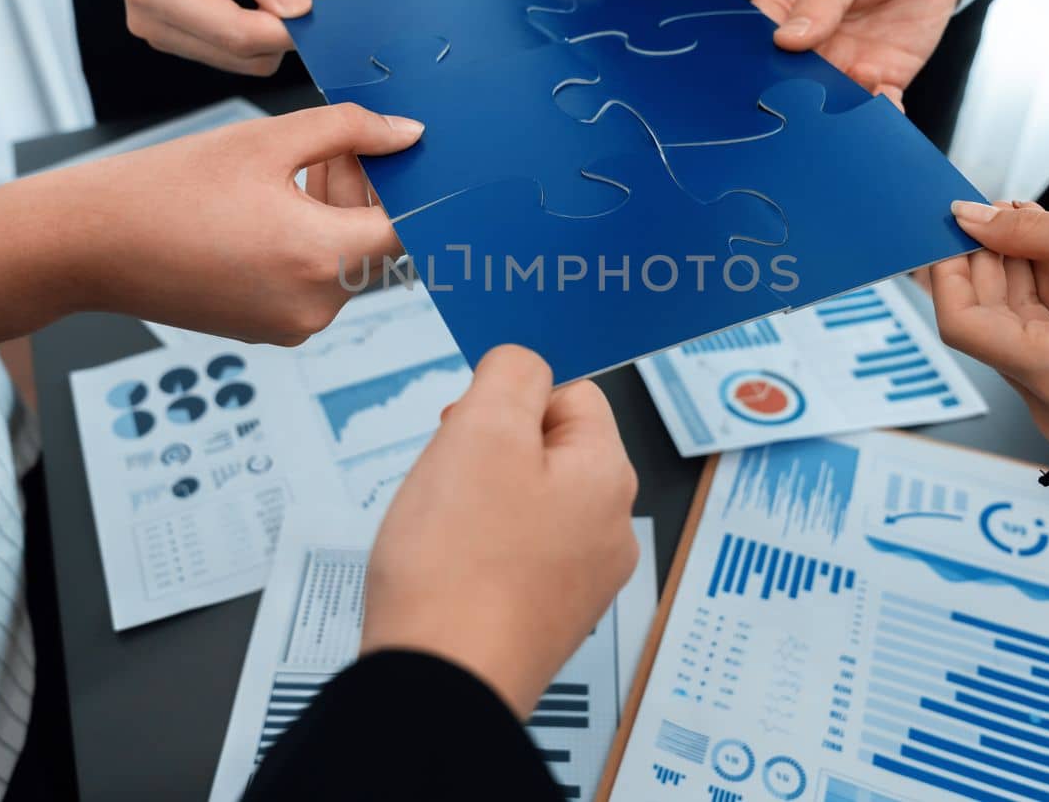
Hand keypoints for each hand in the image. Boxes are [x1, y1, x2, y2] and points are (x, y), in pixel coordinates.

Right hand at [20, 103, 422, 343]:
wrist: (90, 244)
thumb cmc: (169, 188)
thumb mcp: (268, 141)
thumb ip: (349, 131)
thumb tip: (407, 133)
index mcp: (321, 260)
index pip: (407, 228)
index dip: (406, 185)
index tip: (392, 152)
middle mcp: (315, 306)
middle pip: (376, 246)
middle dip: (365, 192)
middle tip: (333, 146)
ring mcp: (292, 325)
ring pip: (344, 263)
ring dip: (335, 215)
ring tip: (293, 170)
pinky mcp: (269, 329)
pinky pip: (312, 282)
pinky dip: (308, 244)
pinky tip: (271, 207)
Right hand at [74, 0, 333, 73]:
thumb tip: (299, 11)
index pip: (235, 34)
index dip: (286, 30)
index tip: (324, 6)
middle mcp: (152, 22)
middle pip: (243, 53)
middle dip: (287, 23)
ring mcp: (165, 35)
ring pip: (247, 58)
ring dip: (279, 23)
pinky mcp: (183, 39)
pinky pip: (239, 49)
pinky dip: (266, 24)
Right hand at [361, 347, 639, 715]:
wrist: (438, 685)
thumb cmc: (457, 564)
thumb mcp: (482, 430)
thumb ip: (510, 374)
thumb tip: (523, 363)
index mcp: (608, 475)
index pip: (571, 393)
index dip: (511, 399)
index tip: (468, 427)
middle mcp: (609, 529)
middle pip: (547, 450)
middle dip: (489, 453)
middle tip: (448, 482)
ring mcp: (581, 580)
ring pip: (525, 504)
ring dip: (479, 503)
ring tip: (442, 532)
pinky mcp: (545, 619)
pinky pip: (513, 557)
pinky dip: (477, 553)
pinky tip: (447, 571)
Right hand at [753, 0, 965, 105]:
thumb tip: (786, 39)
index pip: (759, 39)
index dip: (759, 63)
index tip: (771, 80)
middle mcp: (812, 36)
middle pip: (792, 79)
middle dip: (800, 97)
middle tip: (815, 103)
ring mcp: (846, 56)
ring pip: (832, 98)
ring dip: (841, 112)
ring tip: (855, 111)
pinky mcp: (884, 70)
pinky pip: (876, 102)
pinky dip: (881, 113)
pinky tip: (887, 109)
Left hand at [930, 201, 1048, 445]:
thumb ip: (1031, 230)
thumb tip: (972, 218)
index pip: (962, 325)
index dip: (949, 272)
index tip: (950, 231)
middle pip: (988, 323)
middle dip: (983, 261)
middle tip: (988, 211)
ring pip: (1013, 328)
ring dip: (1011, 271)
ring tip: (1022, 219)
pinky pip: (1041, 338)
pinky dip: (1037, 293)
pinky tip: (1041, 247)